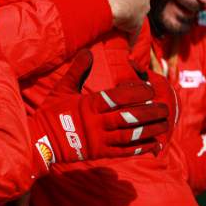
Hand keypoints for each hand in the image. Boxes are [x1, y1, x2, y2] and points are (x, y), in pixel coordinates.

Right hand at [31, 49, 169, 166]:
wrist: (40, 140)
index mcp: (89, 104)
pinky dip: (140, 148)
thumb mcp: (63, 89)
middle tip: (164, 108)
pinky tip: (153, 144)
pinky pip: (124, 151)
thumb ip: (77, 70)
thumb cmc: (52, 112)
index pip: (118, 97)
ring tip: (164, 124)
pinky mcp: (100, 153)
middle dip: (149, 112)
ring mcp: (99, 139)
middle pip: (129, 117)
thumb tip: (88, 52)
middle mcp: (97, 122)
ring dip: (149, 129)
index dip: (136, 93)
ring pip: (130, 134)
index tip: (149, 89)